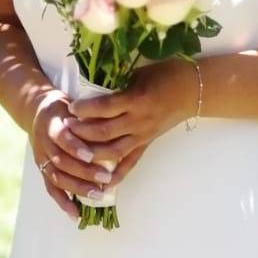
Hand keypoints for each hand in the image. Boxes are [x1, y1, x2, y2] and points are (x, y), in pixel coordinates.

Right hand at [31, 91, 115, 221]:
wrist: (38, 111)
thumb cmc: (64, 108)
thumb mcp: (73, 104)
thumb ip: (87, 115)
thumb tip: (112, 121)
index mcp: (52, 123)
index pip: (61, 137)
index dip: (74, 147)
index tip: (91, 154)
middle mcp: (44, 143)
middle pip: (61, 161)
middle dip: (84, 172)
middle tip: (105, 178)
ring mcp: (42, 158)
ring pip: (57, 177)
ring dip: (77, 188)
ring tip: (98, 195)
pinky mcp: (43, 170)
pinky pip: (51, 188)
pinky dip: (63, 203)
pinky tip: (76, 214)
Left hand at [65, 58, 195, 188]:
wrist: (193, 90)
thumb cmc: (166, 75)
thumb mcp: (139, 74)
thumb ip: (118, 85)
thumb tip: (91, 90)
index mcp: (136, 99)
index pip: (105, 107)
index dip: (85, 109)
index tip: (70, 108)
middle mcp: (138, 120)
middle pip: (104, 131)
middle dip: (82, 132)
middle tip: (65, 128)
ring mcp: (143, 135)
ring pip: (113, 150)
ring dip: (92, 154)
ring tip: (75, 152)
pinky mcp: (147, 143)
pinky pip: (131, 162)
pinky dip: (117, 175)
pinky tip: (102, 183)